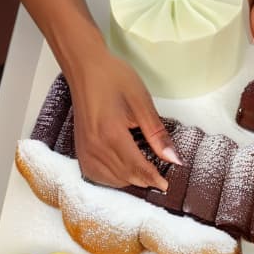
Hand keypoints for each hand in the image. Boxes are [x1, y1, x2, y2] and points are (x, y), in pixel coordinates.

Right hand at [67, 35, 179, 189]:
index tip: (166, 185)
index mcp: (111, 134)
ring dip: (129, 180)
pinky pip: (96, 175)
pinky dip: (112, 178)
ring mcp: (84, 150)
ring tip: (144, 173)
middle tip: (160, 177)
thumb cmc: (113, 79)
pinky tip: (123, 171)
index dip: (153, 178)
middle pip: (125, 176)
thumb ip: (157, 135)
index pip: (136, 167)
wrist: (85, 68)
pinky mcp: (80, 149)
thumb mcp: (142, 103)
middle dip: (144, 180)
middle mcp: (94, 146)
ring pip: (111, 180)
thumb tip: (173, 159)